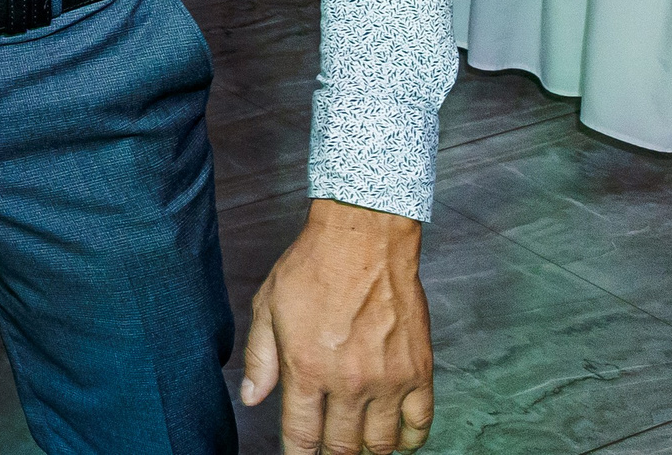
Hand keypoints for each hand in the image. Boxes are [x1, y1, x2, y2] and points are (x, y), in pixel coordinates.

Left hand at [242, 199, 433, 452]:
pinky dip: (410, 440)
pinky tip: (397, 439)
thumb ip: (260, 357)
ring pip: (381, 444)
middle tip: (328, 452)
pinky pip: (420, 424)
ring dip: (368, 452)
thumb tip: (251, 399)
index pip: (301, 436)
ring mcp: (388, 380)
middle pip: (342, 447)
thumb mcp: (268, 307)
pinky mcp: (419, 372)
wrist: (363, 239)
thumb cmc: (311, 268)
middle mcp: (348, 383)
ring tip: (358, 448)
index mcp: (306, 369)